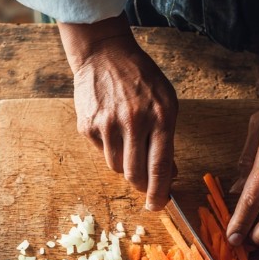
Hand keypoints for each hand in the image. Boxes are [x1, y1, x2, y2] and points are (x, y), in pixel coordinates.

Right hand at [58, 15, 177, 210]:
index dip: (160, 191)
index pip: (159, 166)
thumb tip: (169, 174)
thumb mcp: (166, 102)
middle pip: (135, 174)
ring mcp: (107, 124)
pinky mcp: (88, 125)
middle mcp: (134, 122)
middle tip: (146, 190)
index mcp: (160, 116)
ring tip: (129, 145)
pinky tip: (112, 130)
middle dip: (142, 187)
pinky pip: (101, 153)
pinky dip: (110, 150)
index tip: (159, 205)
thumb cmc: (141, 79)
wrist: (104, 54)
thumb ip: (168, 139)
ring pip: (116, 167)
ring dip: (125, 166)